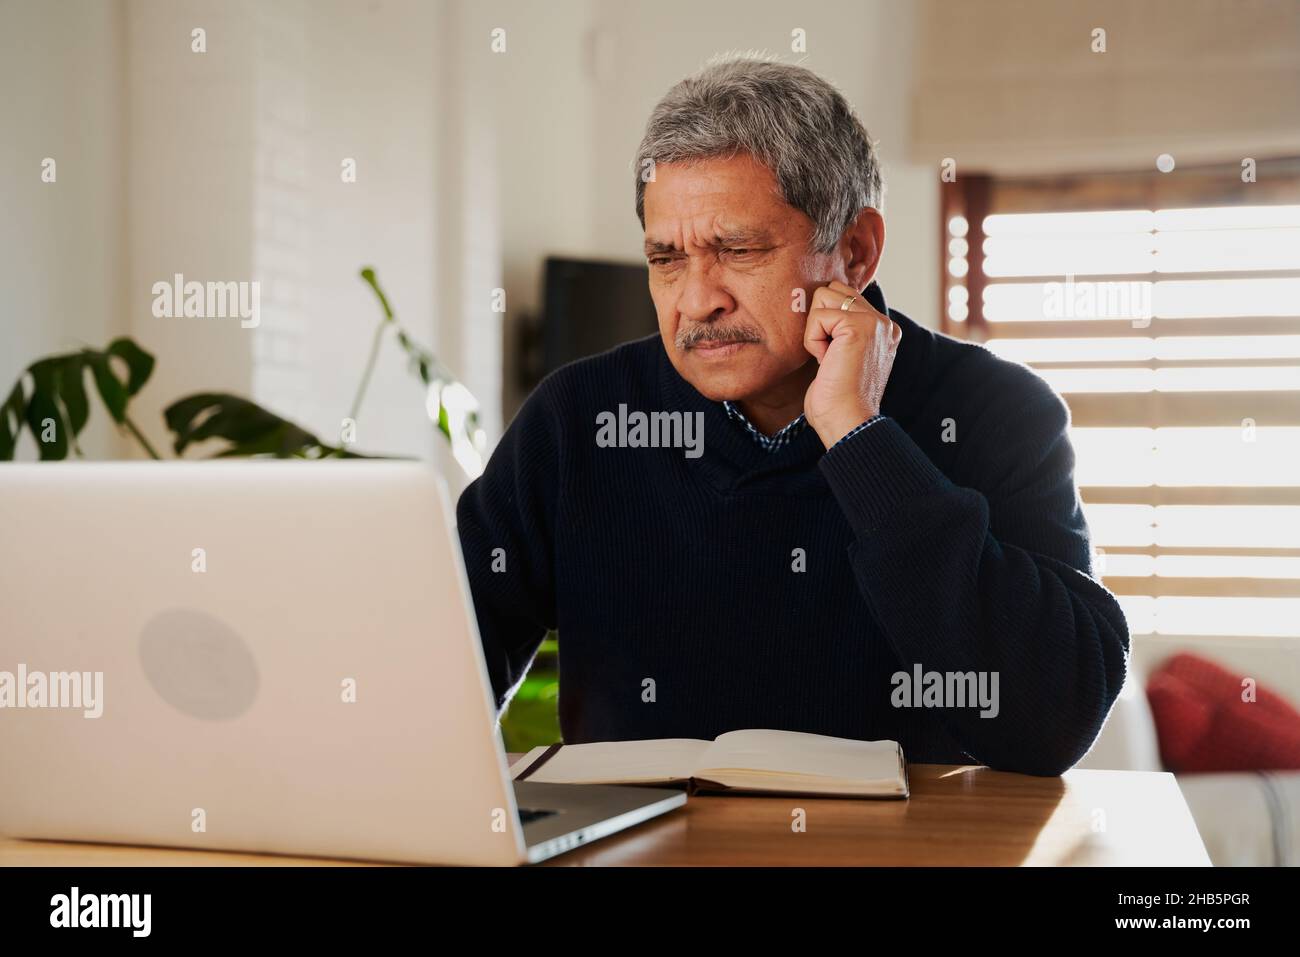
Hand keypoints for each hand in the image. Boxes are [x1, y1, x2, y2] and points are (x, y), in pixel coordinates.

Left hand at [802, 280, 899, 447]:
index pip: (844, 295)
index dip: (825, 320)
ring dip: (815, 330)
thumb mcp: (842, 357)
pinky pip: (818, 316)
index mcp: (883, 329)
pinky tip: (827, 362)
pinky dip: (813, 341)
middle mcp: (883, 322)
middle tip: (827, 354)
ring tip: (829, 357)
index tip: (830, 354)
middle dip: (819, 319)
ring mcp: (874, 322)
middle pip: (833, 288)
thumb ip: (840, 330)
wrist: (847, 422)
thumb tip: (816, 305)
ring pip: (824, 295)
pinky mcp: (858, 326)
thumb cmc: (837, 399)